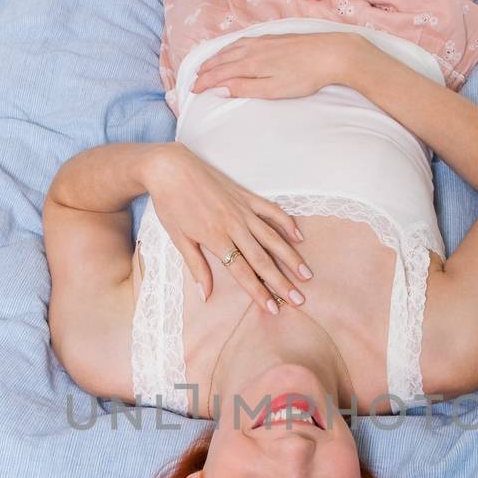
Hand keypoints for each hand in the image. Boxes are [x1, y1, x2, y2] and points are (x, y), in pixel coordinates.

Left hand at [145, 143, 311, 312]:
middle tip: (299, 299)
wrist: (171, 168)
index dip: (259, 292)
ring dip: (291, 257)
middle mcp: (234, 225)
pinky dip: (287, 223)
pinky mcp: (247, 196)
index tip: (273, 308)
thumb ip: (196, 266)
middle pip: (263, 259)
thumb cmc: (171, 204)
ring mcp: (243, 210)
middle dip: (282, 281)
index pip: (243, 272)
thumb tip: (206, 295)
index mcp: (216, 238)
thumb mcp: (178, 238)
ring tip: (306, 275)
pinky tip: (299, 237)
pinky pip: (271, 211)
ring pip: (273, 237)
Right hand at [190, 31, 357, 99]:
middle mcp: (253, 49)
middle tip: (195, 78)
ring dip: (217, 57)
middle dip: (207, 69)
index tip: (194, 90)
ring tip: (208, 64)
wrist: (332, 53)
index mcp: (251, 63)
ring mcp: (264, 41)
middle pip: (223, 59)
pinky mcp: (275, 38)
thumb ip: (245, 88)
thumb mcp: (273, 89)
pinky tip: (234, 49)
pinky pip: (244, 41)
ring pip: (232, 48)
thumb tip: (220, 88)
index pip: (220, 73)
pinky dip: (231, 47)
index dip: (205, 82)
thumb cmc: (305, 76)